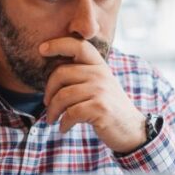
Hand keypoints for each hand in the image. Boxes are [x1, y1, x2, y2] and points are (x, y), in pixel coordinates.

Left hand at [41, 37, 146, 153]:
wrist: (131, 129)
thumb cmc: (109, 108)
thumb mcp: (100, 85)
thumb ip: (82, 75)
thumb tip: (51, 72)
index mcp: (99, 66)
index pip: (78, 45)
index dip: (58, 44)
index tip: (42, 50)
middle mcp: (101, 75)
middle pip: (61, 73)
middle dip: (48, 91)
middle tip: (47, 104)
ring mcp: (101, 91)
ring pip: (63, 96)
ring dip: (53, 111)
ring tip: (52, 119)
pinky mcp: (100, 108)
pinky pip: (70, 113)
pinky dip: (63, 123)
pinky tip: (63, 128)